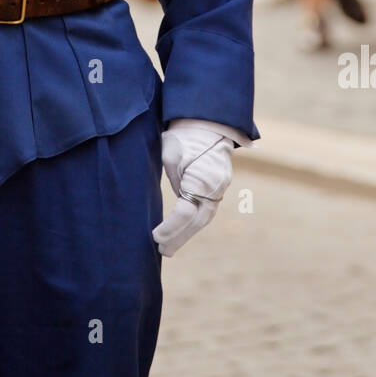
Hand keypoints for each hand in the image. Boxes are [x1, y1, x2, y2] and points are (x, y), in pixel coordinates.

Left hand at [152, 119, 235, 257]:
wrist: (205, 123)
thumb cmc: (182, 138)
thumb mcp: (170, 156)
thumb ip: (174, 183)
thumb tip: (173, 205)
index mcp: (202, 179)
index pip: (185, 211)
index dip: (170, 227)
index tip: (155, 237)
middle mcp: (215, 187)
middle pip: (197, 221)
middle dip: (179, 238)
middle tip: (162, 252)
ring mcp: (220, 188)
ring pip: (203, 218)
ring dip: (186, 234)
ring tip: (169, 248)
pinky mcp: (218, 188)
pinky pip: (205, 210)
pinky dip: (193, 223)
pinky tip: (181, 232)